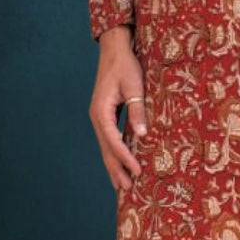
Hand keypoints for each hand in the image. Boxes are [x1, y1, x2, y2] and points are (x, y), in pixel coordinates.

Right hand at [89, 25, 148, 191]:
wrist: (114, 49)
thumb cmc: (125, 65)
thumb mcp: (134, 86)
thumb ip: (137, 110)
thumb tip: (141, 134)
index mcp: (101, 112)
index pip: (113, 141)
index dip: (126, 158)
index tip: (138, 172)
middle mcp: (97, 117)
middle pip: (106, 150)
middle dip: (116, 170)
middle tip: (127, 190)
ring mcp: (100, 117)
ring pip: (106, 147)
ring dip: (115, 165)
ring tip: (122, 185)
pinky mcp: (105, 114)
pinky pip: (110, 139)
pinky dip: (116, 153)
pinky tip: (122, 162)